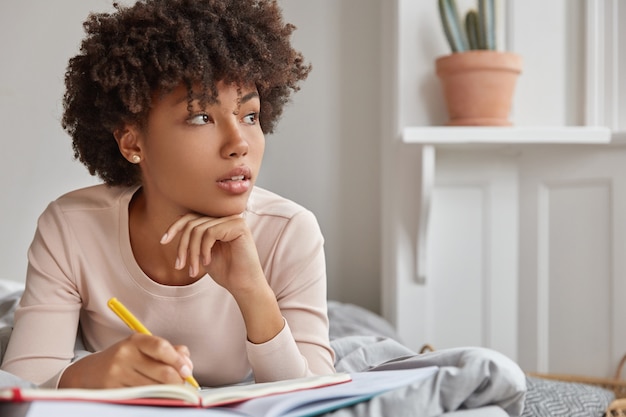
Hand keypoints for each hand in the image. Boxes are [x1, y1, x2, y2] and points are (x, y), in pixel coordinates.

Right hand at [59, 333, 193, 387]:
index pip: (161, 347)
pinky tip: (157, 398)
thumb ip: (169, 350)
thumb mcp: (143, 348)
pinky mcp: (112, 391)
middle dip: (179, 382)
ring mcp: (117, 374)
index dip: (178, 360)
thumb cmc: (125, 360)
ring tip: (172, 393)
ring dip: (169, 393)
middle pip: (163, 372)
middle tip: (183, 386)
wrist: (89, 373)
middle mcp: (124, 355)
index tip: (187, 371)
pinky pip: (142, 398)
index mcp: (135, 341)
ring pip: (155, 389)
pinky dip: (154, 400)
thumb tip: (187, 363)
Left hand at [160, 213, 265, 292]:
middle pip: (192, 223)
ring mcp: (234, 220)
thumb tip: (176, 224)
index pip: (191, 216)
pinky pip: (210, 232)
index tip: (163, 241)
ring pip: (199, 229)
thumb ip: (194, 237)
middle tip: (180, 266)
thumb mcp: (202, 252)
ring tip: (194, 270)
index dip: (175, 227)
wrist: (243, 285)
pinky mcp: (239, 226)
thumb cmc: (225, 271)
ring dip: (192, 252)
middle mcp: (227, 217)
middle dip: (182, 246)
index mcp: (218, 221)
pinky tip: (207, 262)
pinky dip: (204, 250)